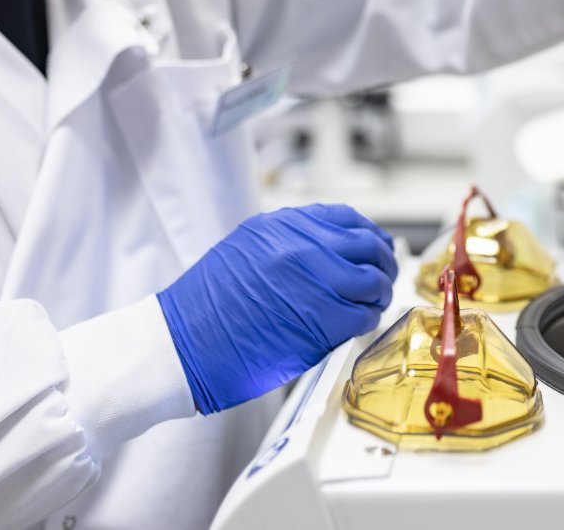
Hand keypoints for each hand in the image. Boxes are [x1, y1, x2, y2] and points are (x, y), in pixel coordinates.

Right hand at [157, 204, 397, 413]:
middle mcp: (300, 247)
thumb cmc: (205, 307)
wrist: (181, 345)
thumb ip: (289, 243)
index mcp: (281, 226)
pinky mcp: (319, 321)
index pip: (347, 218)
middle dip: (382, 263)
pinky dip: (367, 320)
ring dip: (377, 294)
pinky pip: (362, 316)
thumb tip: (332, 249)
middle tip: (382, 277)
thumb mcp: (245, 250)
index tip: (375, 246)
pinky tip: (357, 325)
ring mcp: (312, 282)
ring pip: (372, 281)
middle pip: (368, 246)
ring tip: (370, 304)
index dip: (369, 234)